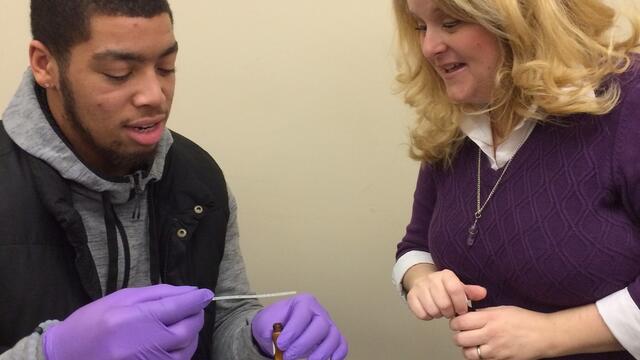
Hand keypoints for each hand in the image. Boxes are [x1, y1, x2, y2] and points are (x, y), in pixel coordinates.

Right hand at [43, 284, 212, 359]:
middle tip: (196, 308)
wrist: (65, 356)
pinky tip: (175, 342)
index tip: (205, 293)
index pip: (179, 307)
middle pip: (187, 330)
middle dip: (197, 316)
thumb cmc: (91, 323)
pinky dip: (181, 352)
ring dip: (191, 335)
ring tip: (185, 324)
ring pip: (186, 350)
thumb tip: (190, 291)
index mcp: (135, 319)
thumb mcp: (122, 299)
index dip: (197, 298)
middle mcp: (143, 345)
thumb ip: (158, 294)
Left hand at [251, 293, 347, 359]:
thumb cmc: (273, 323)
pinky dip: (338, 354)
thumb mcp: (265, 323)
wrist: (275, 328)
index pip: (303, 312)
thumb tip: (278, 342)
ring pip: (334, 336)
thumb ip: (271, 331)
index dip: (294, 330)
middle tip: (288, 356)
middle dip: (304, 344)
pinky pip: (342, 344)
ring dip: (322, 352)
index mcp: (302, 302)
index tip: (281, 344)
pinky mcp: (332, 337)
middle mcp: (318, 312)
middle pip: (321, 326)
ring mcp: (328, 324)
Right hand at [406, 268, 485, 319]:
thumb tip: (483, 293)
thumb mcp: (459, 287)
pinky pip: (421, 313)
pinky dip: (428, 316)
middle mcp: (431, 279)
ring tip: (440, 310)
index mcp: (446, 275)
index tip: (462, 310)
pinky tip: (430, 311)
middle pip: (444, 303)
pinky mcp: (411, 296)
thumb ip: (471, 292)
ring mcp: (420, 287)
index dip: (460, 304)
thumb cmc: (444, 288)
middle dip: (449, 312)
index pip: (455, 290)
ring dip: (438, 314)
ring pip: (433, 310)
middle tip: (450, 311)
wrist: (423, 282)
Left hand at [449, 306, 551, 359]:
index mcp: (491, 318)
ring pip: (468, 353)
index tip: (457, 322)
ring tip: (472, 344)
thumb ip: (484, 313)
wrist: (545, 335)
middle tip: (462, 333)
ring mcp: (496, 350)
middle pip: (460, 339)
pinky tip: (484, 350)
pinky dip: (479, 357)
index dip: (455, 322)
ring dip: (467, 349)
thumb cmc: (526, 320)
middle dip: (458, 336)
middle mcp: (491, 334)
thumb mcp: (503, 309)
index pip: (461, 322)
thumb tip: (467, 315)